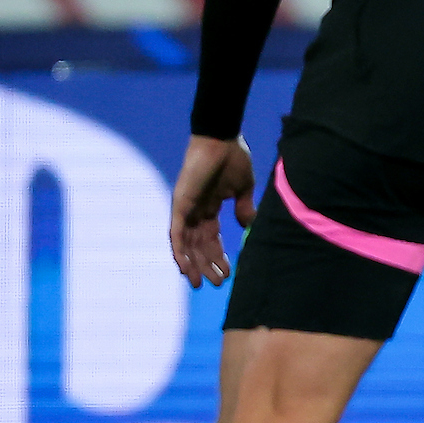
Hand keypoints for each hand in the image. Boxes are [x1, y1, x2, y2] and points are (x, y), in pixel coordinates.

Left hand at [170, 134, 256, 287]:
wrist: (221, 138)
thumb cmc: (233, 158)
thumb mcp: (243, 188)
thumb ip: (244, 207)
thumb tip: (247, 226)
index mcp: (210, 208)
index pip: (211, 238)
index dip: (219, 256)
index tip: (229, 273)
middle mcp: (195, 212)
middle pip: (198, 246)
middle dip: (207, 265)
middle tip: (217, 284)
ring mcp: (185, 209)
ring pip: (186, 245)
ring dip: (193, 264)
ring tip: (202, 283)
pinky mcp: (179, 205)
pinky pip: (176, 234)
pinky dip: (179, 252)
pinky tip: (185, 268)